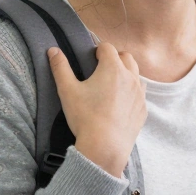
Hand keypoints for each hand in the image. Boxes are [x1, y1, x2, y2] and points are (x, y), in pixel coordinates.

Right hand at [47, 43, 145, 177]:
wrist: (105, 146)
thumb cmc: (85, 117)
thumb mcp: (67, 90)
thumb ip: (60, 67)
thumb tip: (53, 50)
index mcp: (113, 68)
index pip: (107, 47)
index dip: (98, 50)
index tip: (91, 58)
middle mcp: (131, 77)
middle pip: (126, 57)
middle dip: (114, 58)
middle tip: (101, 69)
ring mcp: (139, 94)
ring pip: (136, 74)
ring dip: (126, 73)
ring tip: (112, 84)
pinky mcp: (143, 109)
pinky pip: (140, 94)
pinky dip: (132, 92)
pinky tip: (120, 102)